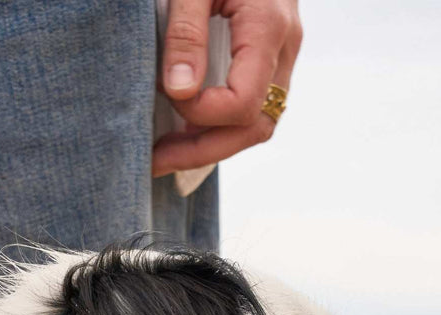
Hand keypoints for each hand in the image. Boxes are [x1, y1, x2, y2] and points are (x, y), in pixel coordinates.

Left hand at [152, 0, 301, 178]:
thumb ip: (186, 33)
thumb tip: (180, 91)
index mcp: (268, 26)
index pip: (244, 103)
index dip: (203, 115)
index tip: (169, 97)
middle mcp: (285, 47)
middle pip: (256, 126)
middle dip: (204, 151)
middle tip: (155, 161)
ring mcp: (283, 54)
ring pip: (259, 123)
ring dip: (212, 145)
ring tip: (165, 152)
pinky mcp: (272, 55)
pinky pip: (254, 105)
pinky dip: (221, 125)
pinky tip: (185, 128)